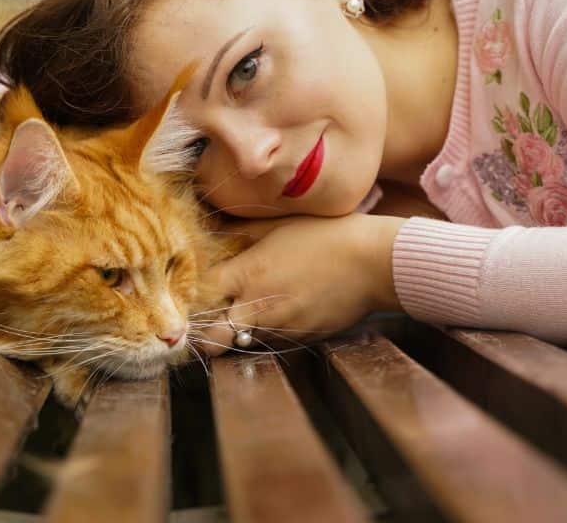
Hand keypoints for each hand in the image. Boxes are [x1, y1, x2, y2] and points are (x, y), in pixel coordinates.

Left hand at [193, 213, 404, 356]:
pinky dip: (269, 332)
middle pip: (211, 338)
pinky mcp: (300, 339)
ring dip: (238, 331)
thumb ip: (239, 231)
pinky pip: (272, 342)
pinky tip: (283, 309)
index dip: (191, 298)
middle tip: (208, 316)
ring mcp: (280, 328)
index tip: (192, 293)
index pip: (199, 298)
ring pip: (241, 343)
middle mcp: (258, 308)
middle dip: (205, 332)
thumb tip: (210, 228)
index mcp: (247, 275)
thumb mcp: (278, 224)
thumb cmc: (326, 234)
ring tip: (252, 307)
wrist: (374, 262)